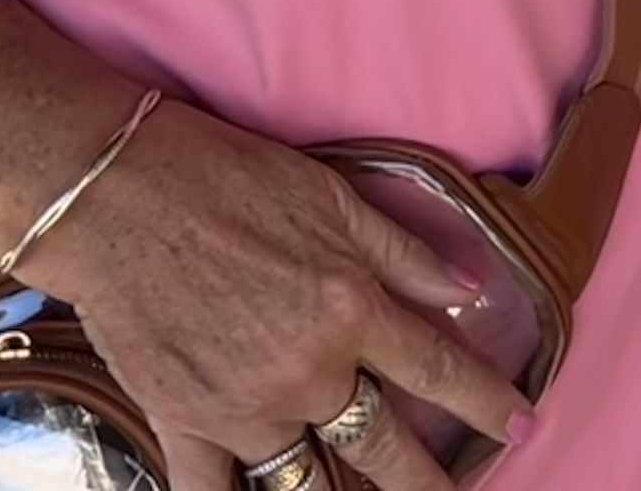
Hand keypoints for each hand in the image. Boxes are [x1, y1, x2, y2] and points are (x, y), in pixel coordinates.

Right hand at [20, 104, 530, 490]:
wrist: (118, 194)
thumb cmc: (227, 179)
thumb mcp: (333, 196)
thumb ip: (404, 251)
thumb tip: (470, 286)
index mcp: (350, 306)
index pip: (439, 368)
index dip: (488, 402)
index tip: (522, 425)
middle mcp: (307, 369)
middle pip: (382, 444)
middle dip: (427, 480)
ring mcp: (245, 406)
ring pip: (307, 481)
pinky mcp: (185, 422)